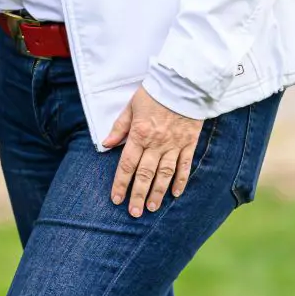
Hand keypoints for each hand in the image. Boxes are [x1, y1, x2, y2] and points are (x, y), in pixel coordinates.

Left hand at [103, 86, 201, 217]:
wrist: (183, 83)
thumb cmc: (154, 92)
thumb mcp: (131, 106)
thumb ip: (119, 127)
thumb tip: (105, 144)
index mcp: (139, 134)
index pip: (127, 164)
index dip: (121, 183)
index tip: (116, 199)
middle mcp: (156, 143)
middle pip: (145, 174)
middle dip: (138, 195)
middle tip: (134, 212)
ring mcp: (174, 144)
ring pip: (164, 174)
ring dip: (157, 193)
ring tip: (151, 208)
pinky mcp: (189, 143)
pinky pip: (185, 166)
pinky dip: (181, 181)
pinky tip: (176, 194)